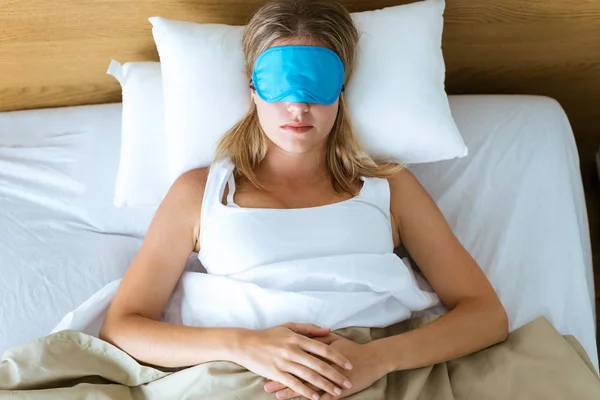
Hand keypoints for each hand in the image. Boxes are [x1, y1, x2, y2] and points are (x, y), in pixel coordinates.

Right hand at [233, 323, 353, 399]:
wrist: (245, 344)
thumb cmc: (268, 335)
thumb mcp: (289, 326)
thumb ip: (309, 328)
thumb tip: (328, 330)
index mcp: (297, 338)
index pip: (323, 348)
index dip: (338, 358)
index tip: (349, 365)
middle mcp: (293, 350)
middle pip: (319, 365)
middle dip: (336, 375)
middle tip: (348, 383)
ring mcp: (284, 362)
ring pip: (309, 376)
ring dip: (325, 385)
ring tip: (337, 392)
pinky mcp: (276, 373)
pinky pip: (294, 384)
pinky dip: (306, 391)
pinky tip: (316, 397)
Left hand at [264, 333, 386, 398]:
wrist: (374, 359)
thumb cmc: (353, 348)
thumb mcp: (334, 339)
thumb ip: (318, 338)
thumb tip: (303, 336)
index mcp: (319, 350)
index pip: (296, 356)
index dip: (282, 361)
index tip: (267, 365)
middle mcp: (322, 363)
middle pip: (298, 372)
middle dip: (281, 379)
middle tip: (266, 385)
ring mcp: (330, 377)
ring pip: (307, 385)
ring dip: (291, 392)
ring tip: (277, 395)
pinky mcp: (338, 388)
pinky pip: (323, 396)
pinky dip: (311, 399)